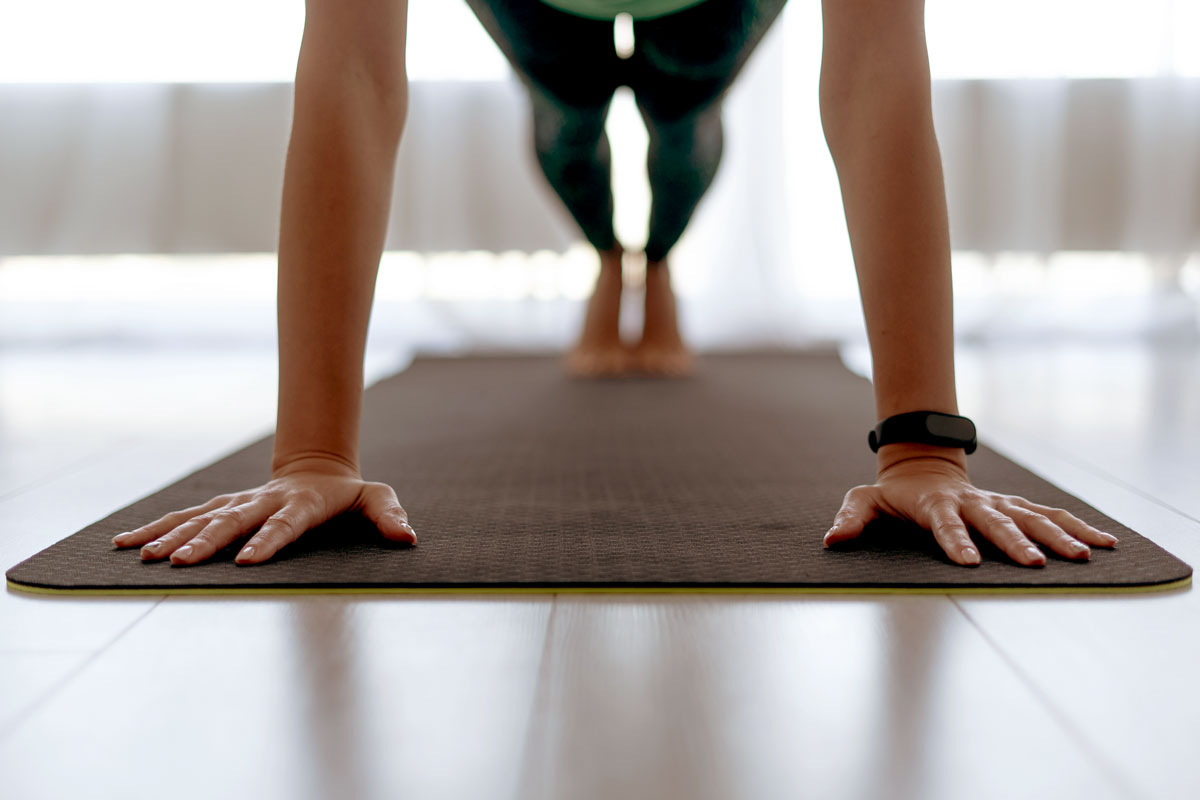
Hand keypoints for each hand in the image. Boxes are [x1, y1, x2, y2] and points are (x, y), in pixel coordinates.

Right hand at [110, 456, 415, 565]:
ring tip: (143, 557)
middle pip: (232, 522)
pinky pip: (184, 517)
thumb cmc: (348, 493)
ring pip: (201, 518)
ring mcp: (239, 503)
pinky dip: (155, 528)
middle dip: (205, 543)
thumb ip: (389, 515)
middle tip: (179, 564)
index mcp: (300, 504)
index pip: (283, 524)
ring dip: (172, 537)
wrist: (318, 468)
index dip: (268, 541)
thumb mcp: (376, 498)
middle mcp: (263, 501)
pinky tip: (125, 543)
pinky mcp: (222, 507)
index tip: (248, 561)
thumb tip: (407, 537)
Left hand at [823, 456, 1117, 565]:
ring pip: (1032, 517)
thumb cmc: (892, 493)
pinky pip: (1049, 515)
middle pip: (996, 522)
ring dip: (1057, 536)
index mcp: (936, 505)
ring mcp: (997, 504)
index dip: (955, 542)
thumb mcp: (864, 500)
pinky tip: (1105, 543)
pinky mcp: (1014, 506)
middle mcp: (972, 503)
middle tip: (1034, 565)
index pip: (945, 525)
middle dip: (1015, 543)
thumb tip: (832, 540)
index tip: (968, 563)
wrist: (922, 464)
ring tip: (1083, 557)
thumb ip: (851, 518)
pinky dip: (1078, 526)